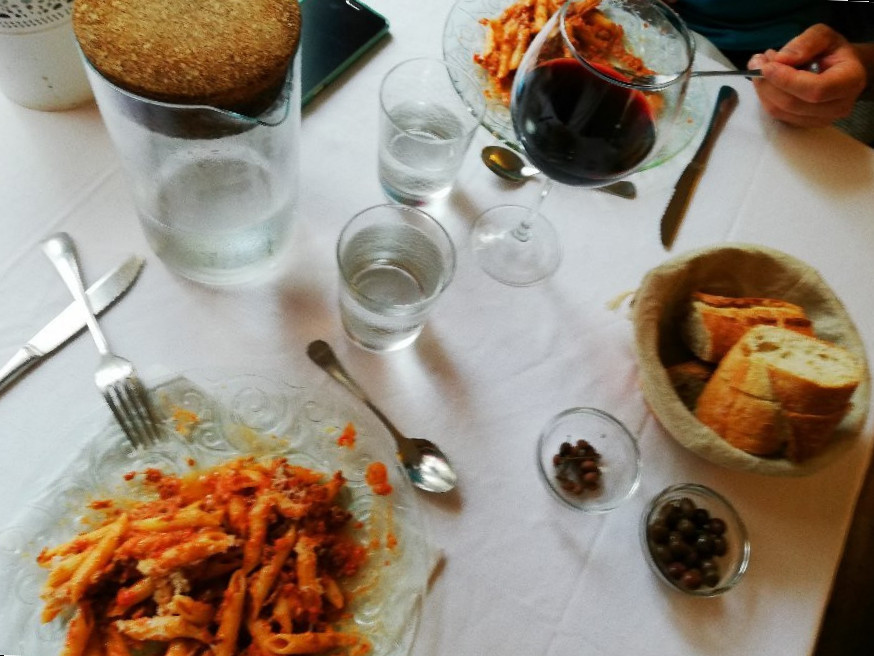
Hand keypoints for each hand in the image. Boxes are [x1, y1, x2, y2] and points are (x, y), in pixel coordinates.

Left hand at [749, 24, 867, 127]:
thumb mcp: (824, 36)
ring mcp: (821, 120)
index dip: (787, 80)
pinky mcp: (804, 124)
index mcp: (850, 81)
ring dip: (763, 90)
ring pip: (781, 111)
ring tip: (760, 67)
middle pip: (793, 104)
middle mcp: (838, 106)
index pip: (816, 89)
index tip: (767, 66)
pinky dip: (766, 97)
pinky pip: (777, 115)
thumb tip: (782, 59)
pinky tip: (766, 80)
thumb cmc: (833, 51)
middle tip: (756, 62)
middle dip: (769, 83)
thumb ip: (806, 43)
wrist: (839, 69)